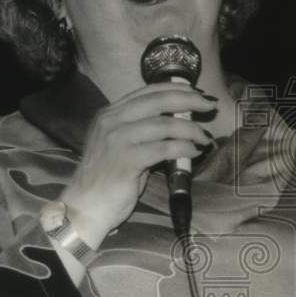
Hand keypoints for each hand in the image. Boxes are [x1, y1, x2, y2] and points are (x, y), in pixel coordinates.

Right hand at [59, 82, 217, 247]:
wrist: (85, 207)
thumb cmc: (107, 180)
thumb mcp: (121, 146)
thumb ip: (142, 130)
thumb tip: (178, 122)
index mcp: (110, 113)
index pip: (148, 91)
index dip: (177, 89)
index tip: (198, 94)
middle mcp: (111, 121)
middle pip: (159, 101)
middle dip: (190, 101)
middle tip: (210, 106)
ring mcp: (117, 139)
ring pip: (165, 125)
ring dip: (192, 130)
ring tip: (205, 138)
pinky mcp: (126, 160)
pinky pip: (164, 148)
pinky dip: (184, 148)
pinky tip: (195, 152)